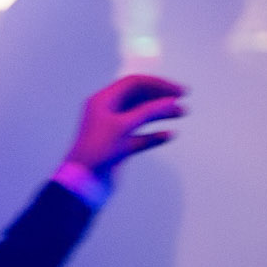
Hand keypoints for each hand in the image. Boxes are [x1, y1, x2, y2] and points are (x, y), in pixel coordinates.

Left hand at [62, 74, 186, 185]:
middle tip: (182, 100)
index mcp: (103, 101)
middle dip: (161, 98)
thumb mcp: (123, 126)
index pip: (133, 84)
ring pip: (141, 117)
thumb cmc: (97, 150)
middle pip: (139, 98)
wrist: (83, 183)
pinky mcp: (119, 148)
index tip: (179, 90)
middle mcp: (107, 113)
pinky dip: (155, 135)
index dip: (158, 84)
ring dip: (161, 114)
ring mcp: (113, 131)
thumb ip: (148, 112)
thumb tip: (171, 101)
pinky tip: (169, 135)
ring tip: (182, 113)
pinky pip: (140, 137)